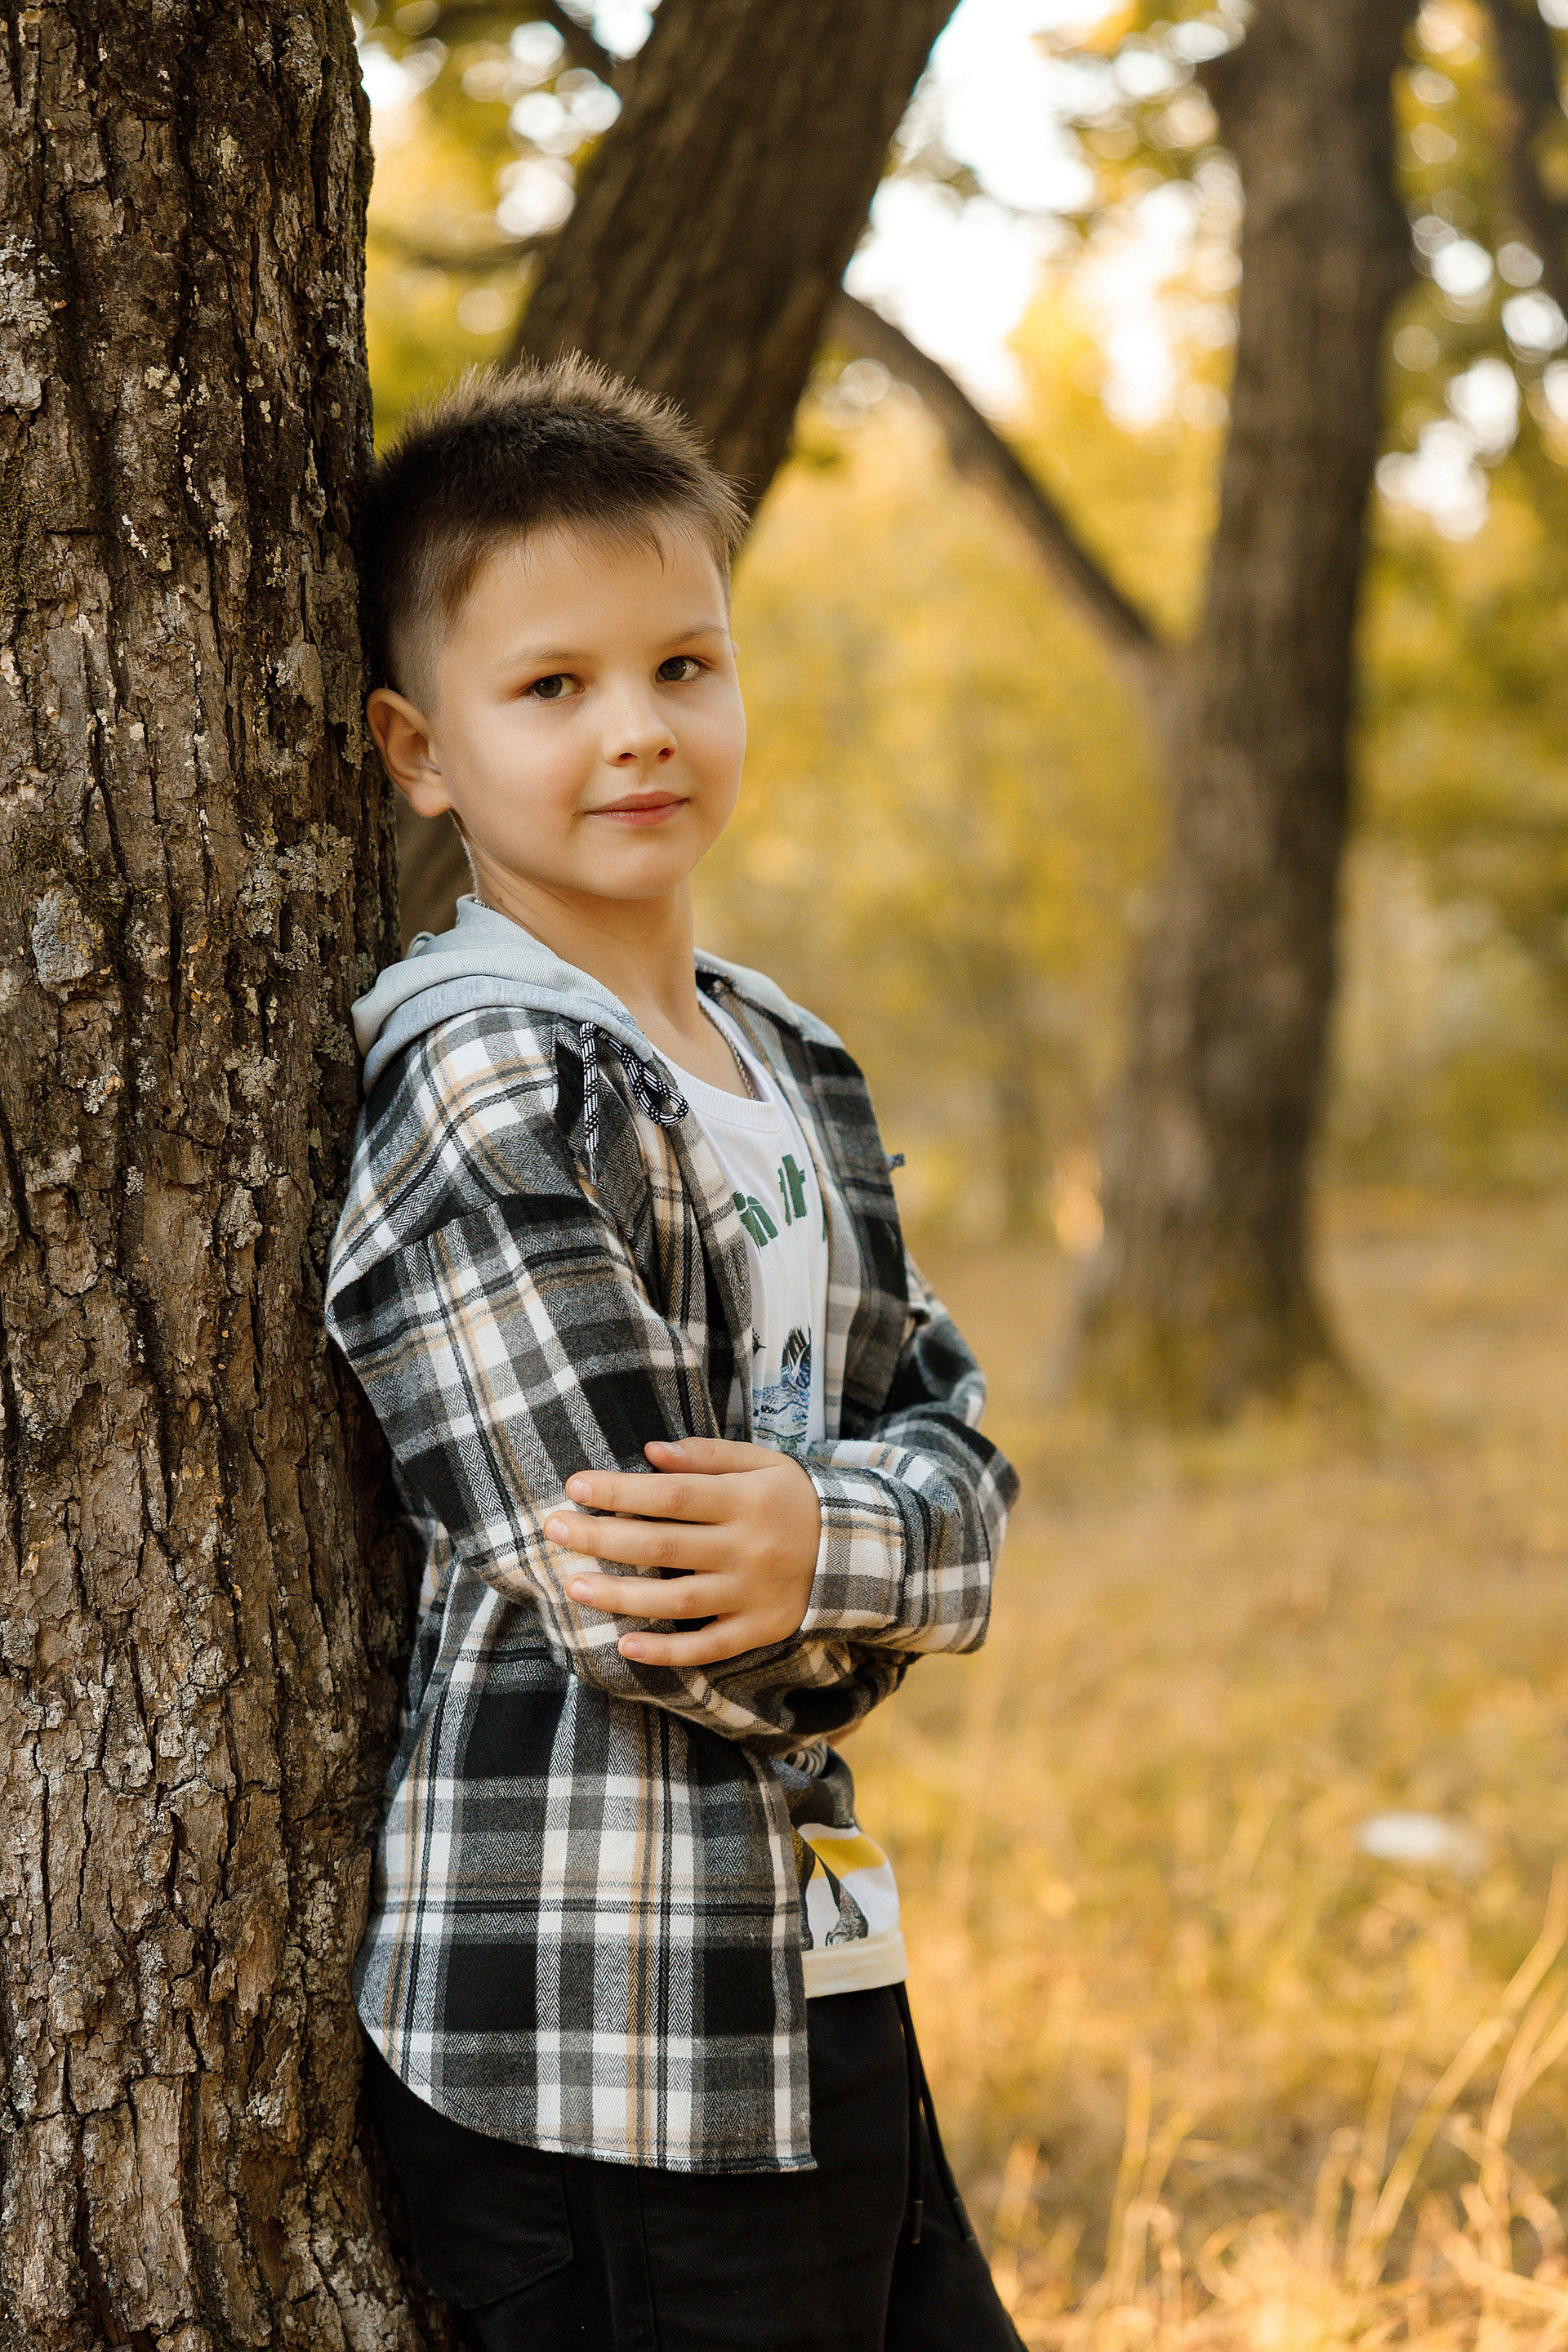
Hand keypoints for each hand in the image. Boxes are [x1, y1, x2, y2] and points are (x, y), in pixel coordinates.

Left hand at [543, 1436, 821, 1667]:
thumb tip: (651, 1453)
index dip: (621, 1491)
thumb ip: (709, 1455)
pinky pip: (707, 1647)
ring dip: (620, 1596)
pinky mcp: (759, 1630)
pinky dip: (667, 1650)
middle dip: (602, 1537)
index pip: (673, 1494)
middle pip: (662, 1545)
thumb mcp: (762, 1463)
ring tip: (575, 1587)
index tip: (575, 1486)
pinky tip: (626, 1644)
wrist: (855, 1550)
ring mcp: (753, 1594)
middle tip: (553, 1529)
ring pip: (677, 1600)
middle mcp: (748, 1548)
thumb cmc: (792, 1499)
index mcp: (747, 1500)